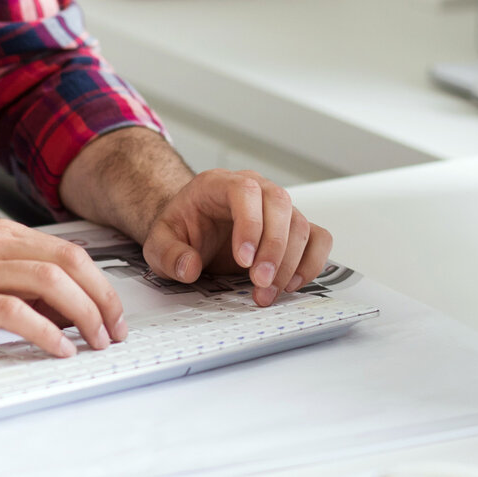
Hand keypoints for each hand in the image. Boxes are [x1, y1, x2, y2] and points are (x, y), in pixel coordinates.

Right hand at [0, 219, 127, 358]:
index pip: (71, 251)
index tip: (115, 313)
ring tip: (94, 342)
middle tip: (114, 331)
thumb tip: (68, 307)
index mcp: (1, 235)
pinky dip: (46, 332)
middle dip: (102, 299)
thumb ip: (20, 282)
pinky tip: (58, 348)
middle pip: (69, 262)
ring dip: (84, 315)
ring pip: (49, 282)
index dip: (102, 284)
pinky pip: (15, 311)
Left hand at [141, 170, 332, 305]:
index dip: (250, 224)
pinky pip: (318, 238)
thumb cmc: (182, 229)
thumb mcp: (159, 242)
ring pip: (300, 225)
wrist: (193, 229)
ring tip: (267, 292)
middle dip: (273, 248)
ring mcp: (277, 208)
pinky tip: (291, 284)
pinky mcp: (292, 228)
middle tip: (259, 283)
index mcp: (220, 184)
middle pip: (280, 204)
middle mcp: (255, 189)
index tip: (243, 260)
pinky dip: (312, 262)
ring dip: (290, 263)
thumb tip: (189, 267)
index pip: (245, 190)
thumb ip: (169, 254)